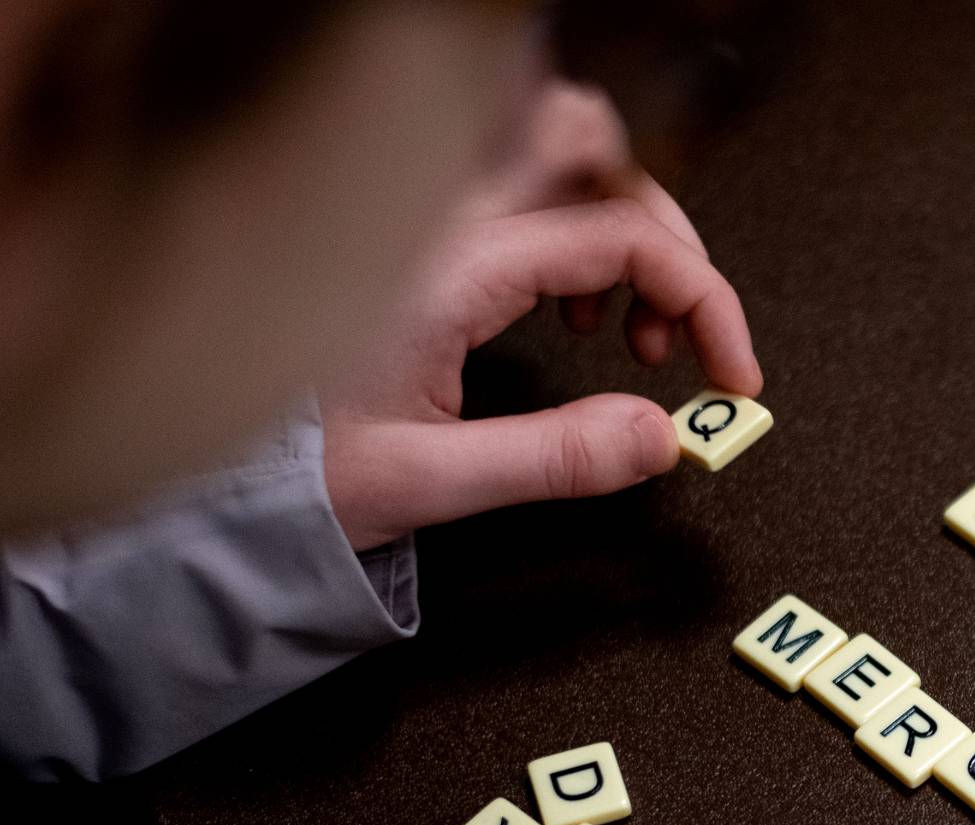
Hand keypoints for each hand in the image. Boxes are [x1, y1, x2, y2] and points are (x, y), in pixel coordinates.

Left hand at [322, 81, 759, 550]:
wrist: (207, 472)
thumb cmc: (294, 469)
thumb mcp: (430, 482)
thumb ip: (554, 458)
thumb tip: (662, 436)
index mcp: (453, 270)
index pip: (625, 234)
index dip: (705, 300)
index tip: (731, 375)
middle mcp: (444, 224)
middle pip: (601, 157)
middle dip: (673, 243)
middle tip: (688, 340)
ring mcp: (432, 222)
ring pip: (562, 158)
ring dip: (625, 230)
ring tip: (632, 332)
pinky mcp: (426, 242)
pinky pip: (528, 195)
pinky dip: (581, 243)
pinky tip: (578, 315)